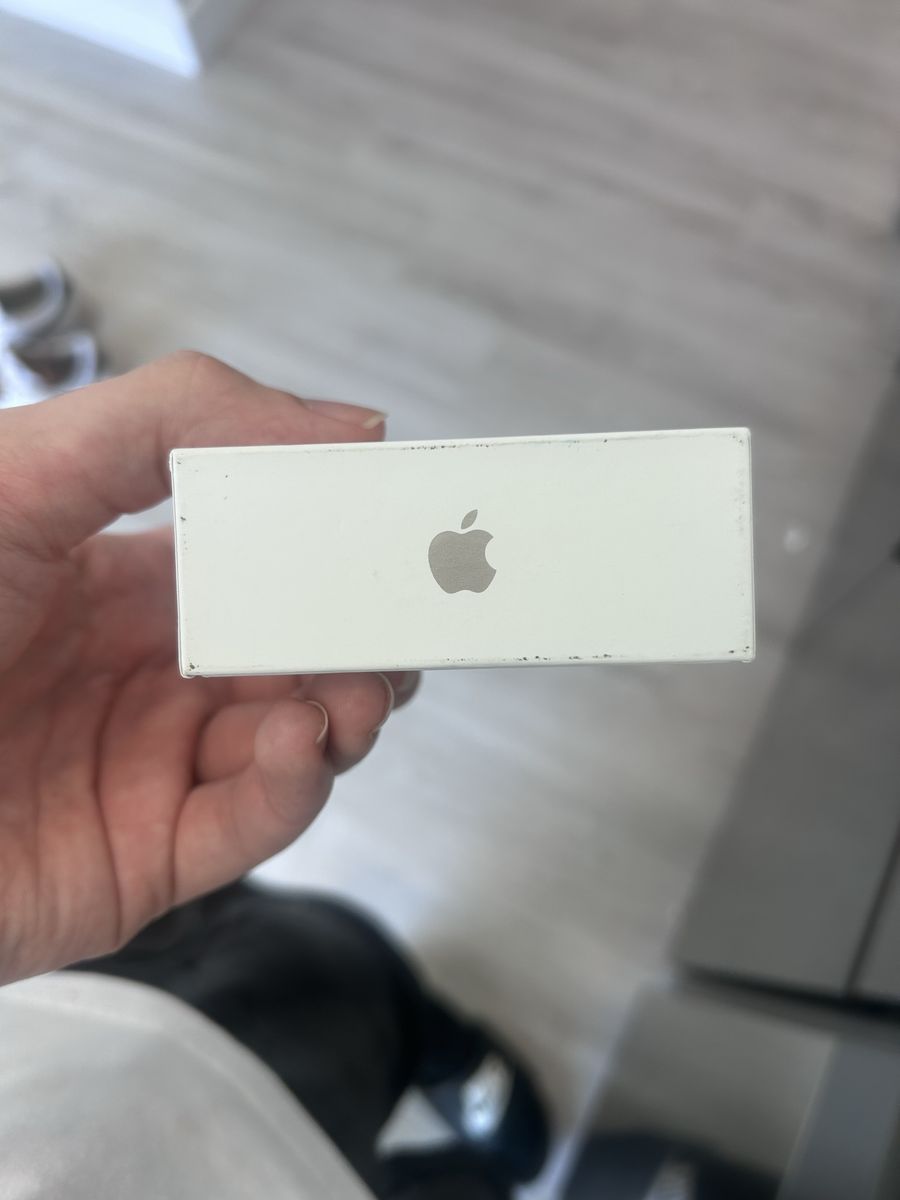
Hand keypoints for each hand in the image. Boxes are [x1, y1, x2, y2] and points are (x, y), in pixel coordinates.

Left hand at [0, 352, 417, 983]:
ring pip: (299, 740)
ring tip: (356, 687)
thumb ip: (176, 419)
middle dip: (364, 636)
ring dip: (349, 709)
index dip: (338, 546)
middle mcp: (151, 677)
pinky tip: (301, 741)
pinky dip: (296, 785)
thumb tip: (344, 422)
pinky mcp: (145, 862)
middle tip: (407, 617)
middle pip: (301, 655)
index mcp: (129, 583)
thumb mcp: (26, 474)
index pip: (269, 562)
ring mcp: (152, 770)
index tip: (401, 525)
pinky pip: (251, 824)